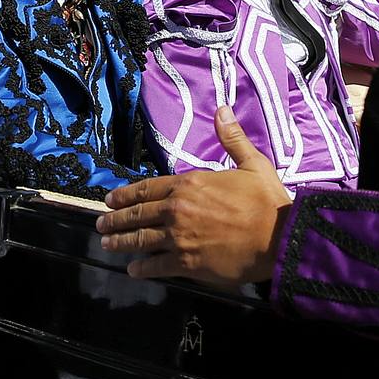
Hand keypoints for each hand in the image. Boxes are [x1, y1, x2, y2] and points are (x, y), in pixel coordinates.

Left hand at [97, 106, 291, 285]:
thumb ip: (232, 138)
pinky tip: (133, 270)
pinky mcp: (186, 262)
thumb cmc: (266, 201)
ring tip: (108, 244)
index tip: (110, 199)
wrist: (278, 238)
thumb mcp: (252, 163)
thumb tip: (222, 109)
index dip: (126, 194)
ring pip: (140, 240)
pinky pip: (156, 266)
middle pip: (138, 214)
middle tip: (101, 224)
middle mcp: (177, 209)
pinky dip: (142, 268)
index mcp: (190, 184)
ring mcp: (179, 237)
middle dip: (116, 219)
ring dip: (121, 242)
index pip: (147, 188)